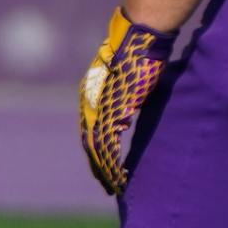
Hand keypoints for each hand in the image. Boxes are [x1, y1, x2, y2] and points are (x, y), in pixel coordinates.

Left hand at [78, 9, 175, 195]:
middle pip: (90, 142)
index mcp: (90, 95)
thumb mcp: (128, 80)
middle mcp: (89, 104)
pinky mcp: (110, 114)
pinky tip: (119, 177)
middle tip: (106, 184)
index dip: (97, 149)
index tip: (104, 165)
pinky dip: (112, 165)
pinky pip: (107, 148)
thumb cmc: (138, 55)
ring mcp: (98, 109)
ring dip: (105, 170)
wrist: (138, 41)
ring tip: (114, 186)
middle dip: (98, 165)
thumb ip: (124, 99)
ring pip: (97, 149)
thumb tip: (126, 115)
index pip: (91, 128)